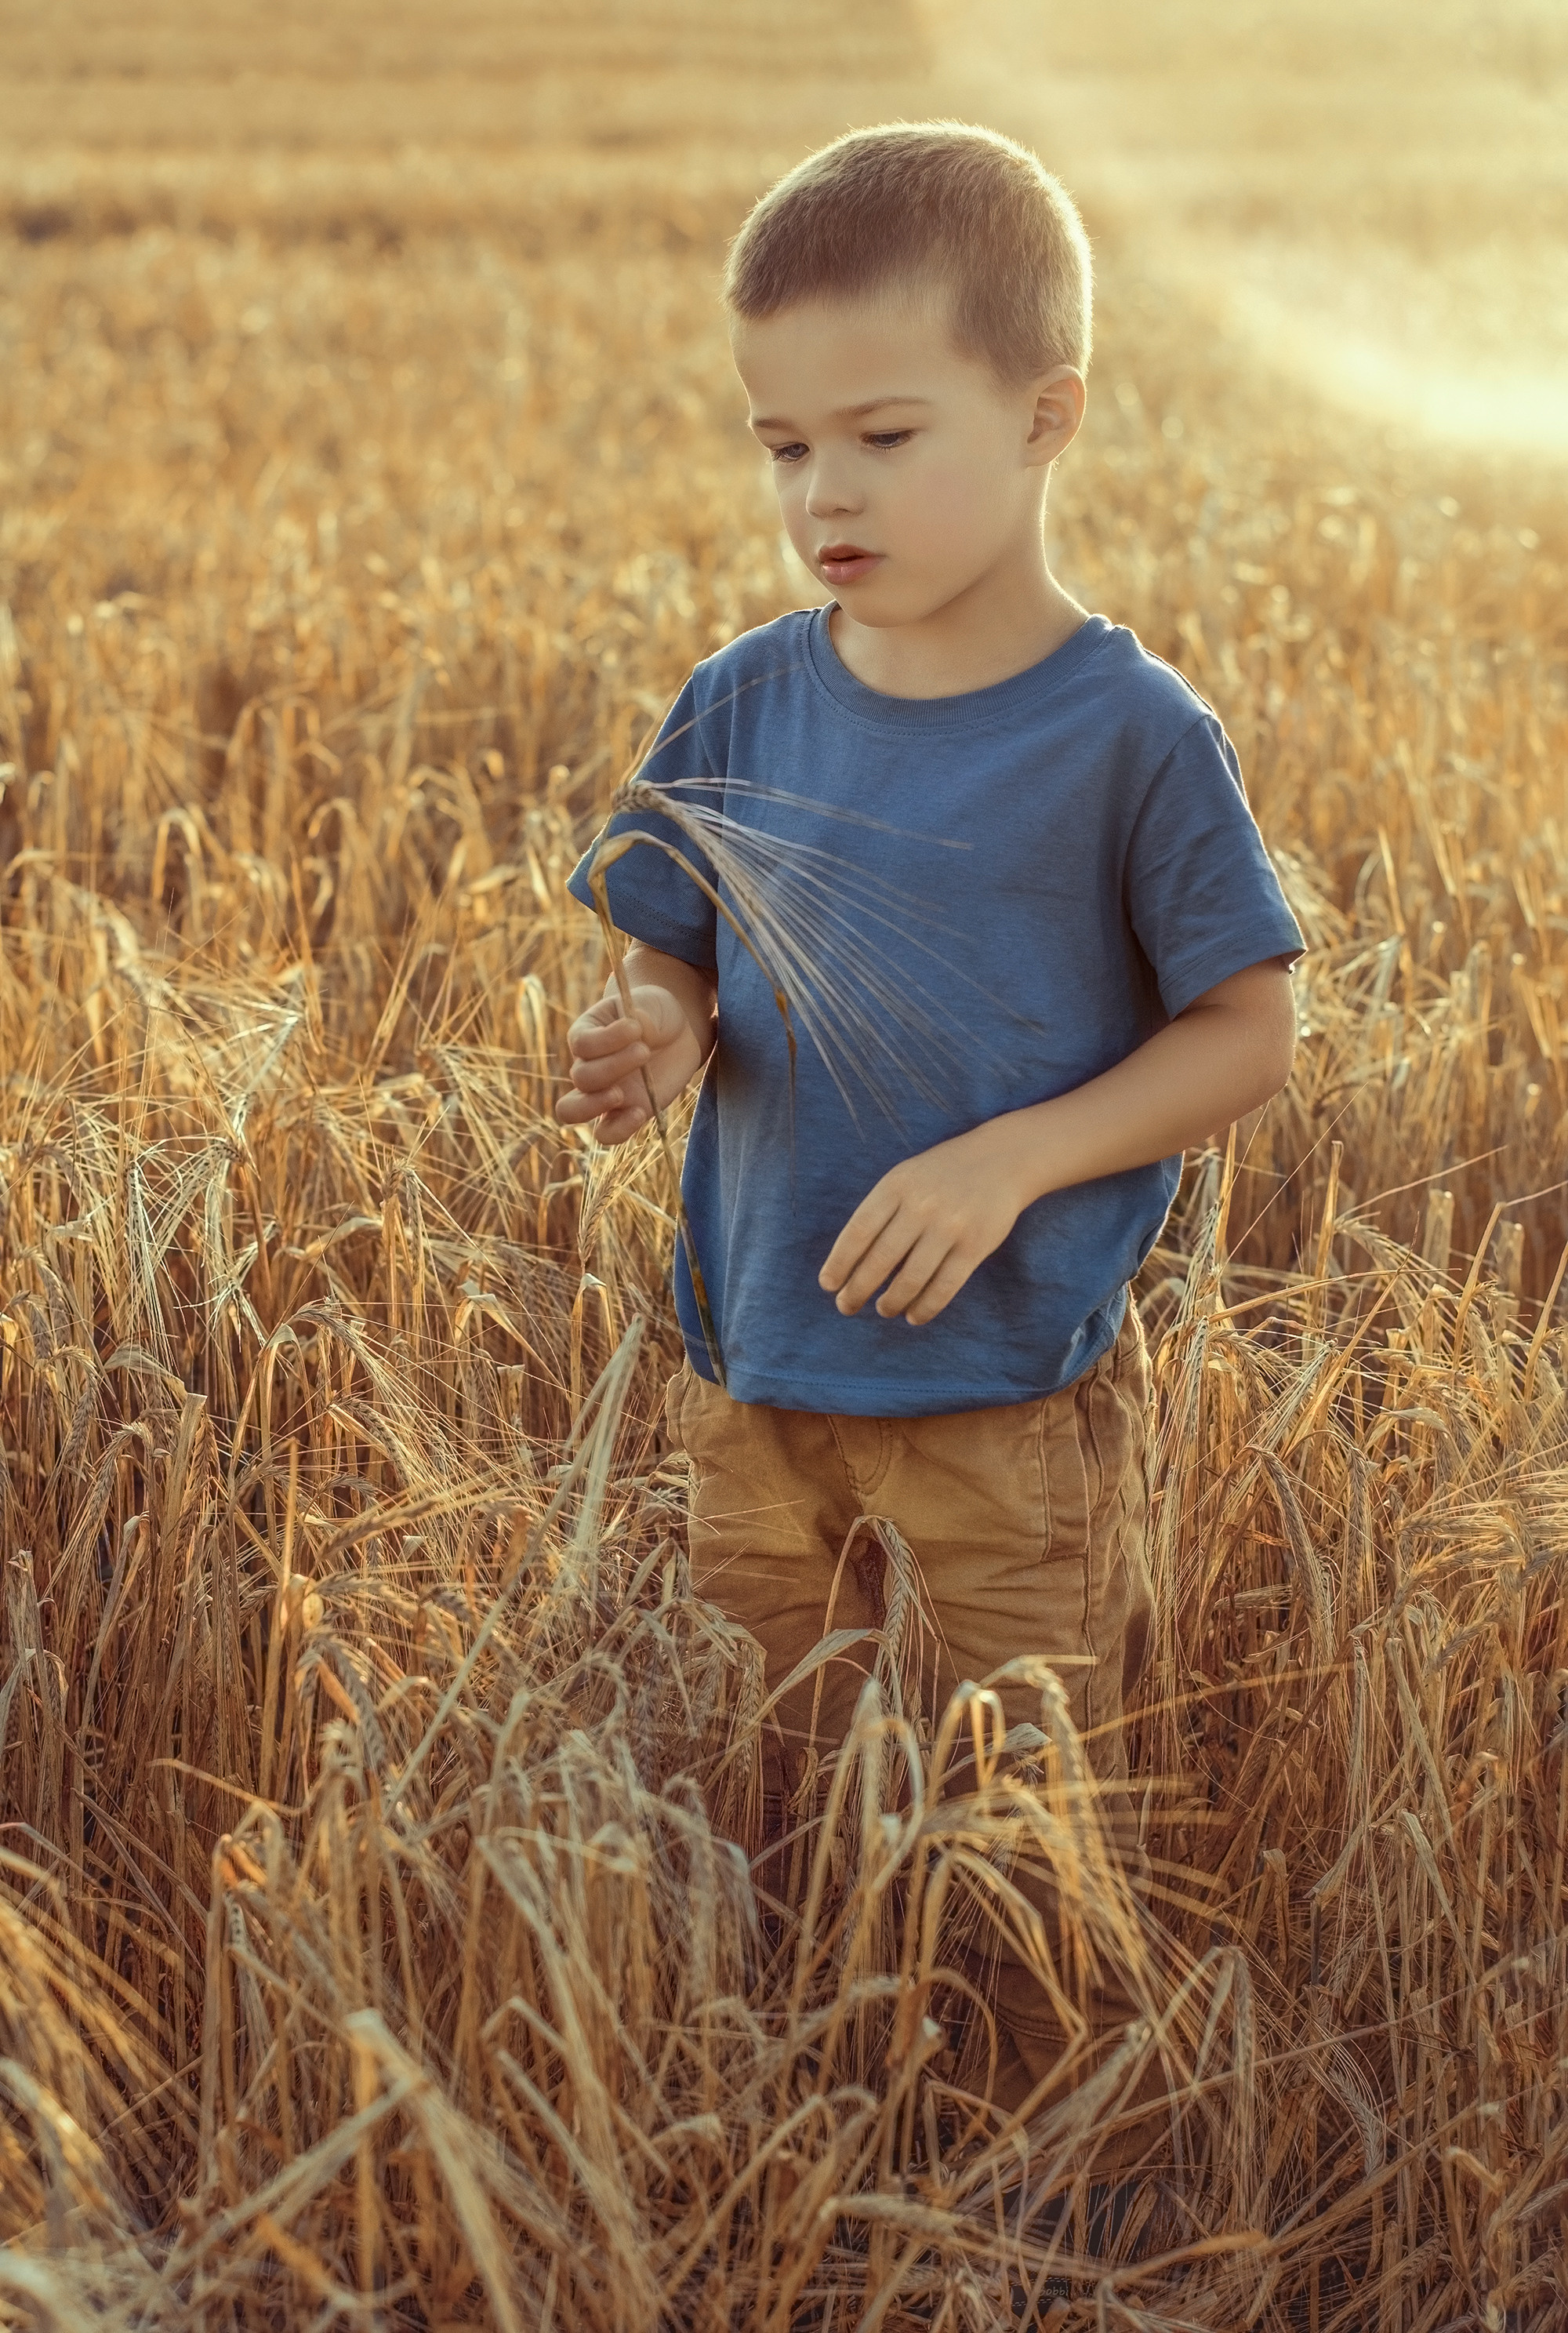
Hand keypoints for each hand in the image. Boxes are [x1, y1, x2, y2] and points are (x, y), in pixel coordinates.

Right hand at [555, 984, 703, 1143]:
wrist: (677, 1033)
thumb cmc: (656, 1013)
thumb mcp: (650, 1005)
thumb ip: (639, 1017)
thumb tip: (635, 1030)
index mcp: (586, 1034)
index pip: (582, 1044)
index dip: (607, 1039)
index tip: (636, 1027)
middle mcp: (587, 1066)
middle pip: (581, 1077)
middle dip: (612, 1067)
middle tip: (643, 1052)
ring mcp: (602, 1093)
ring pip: (572, 1111)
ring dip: (596, 1104)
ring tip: (622, 1094)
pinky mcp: (624, 1113)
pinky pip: (605, 1133)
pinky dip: (618, 1130)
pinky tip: (639, 1113)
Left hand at [819, 1130, 1024, 1324]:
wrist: (1001, 1160)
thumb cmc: (941, 1175)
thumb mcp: (905, 1178)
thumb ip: (880, 1211)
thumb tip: (850, 1263)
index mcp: (896, 1186)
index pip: (858, 1231)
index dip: (840, 1262)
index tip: (828, 1285)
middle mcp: (921, 1206)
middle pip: (880, 1259)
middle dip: (858, 1289)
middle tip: (847, 1306)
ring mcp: (949, 1227)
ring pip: (911, 1278)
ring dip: (891, 1302)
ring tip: (884, 1309)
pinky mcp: (975, 1246)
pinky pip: (944, 1287)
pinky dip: (925, 1307)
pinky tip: (914, 1315)